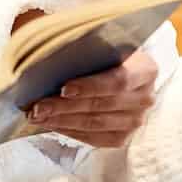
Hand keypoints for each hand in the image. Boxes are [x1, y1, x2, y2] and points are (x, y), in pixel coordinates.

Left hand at [26, 49, 157, 146]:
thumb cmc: (105, 53)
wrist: (122, 70)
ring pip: (94, 124)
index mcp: (145, 70)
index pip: (118, 81)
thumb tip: (50, 57)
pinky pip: (93, 138)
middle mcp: (145, 98)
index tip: (64, 88)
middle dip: (65, 107)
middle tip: (38, 106)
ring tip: (36, 116)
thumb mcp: (101, 43)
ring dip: (61, 121)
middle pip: (101, 105)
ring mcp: (136, 121)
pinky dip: (68, 131)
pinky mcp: (123, 137)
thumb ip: (84, 48)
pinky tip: (49, 124)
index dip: (91, 86)